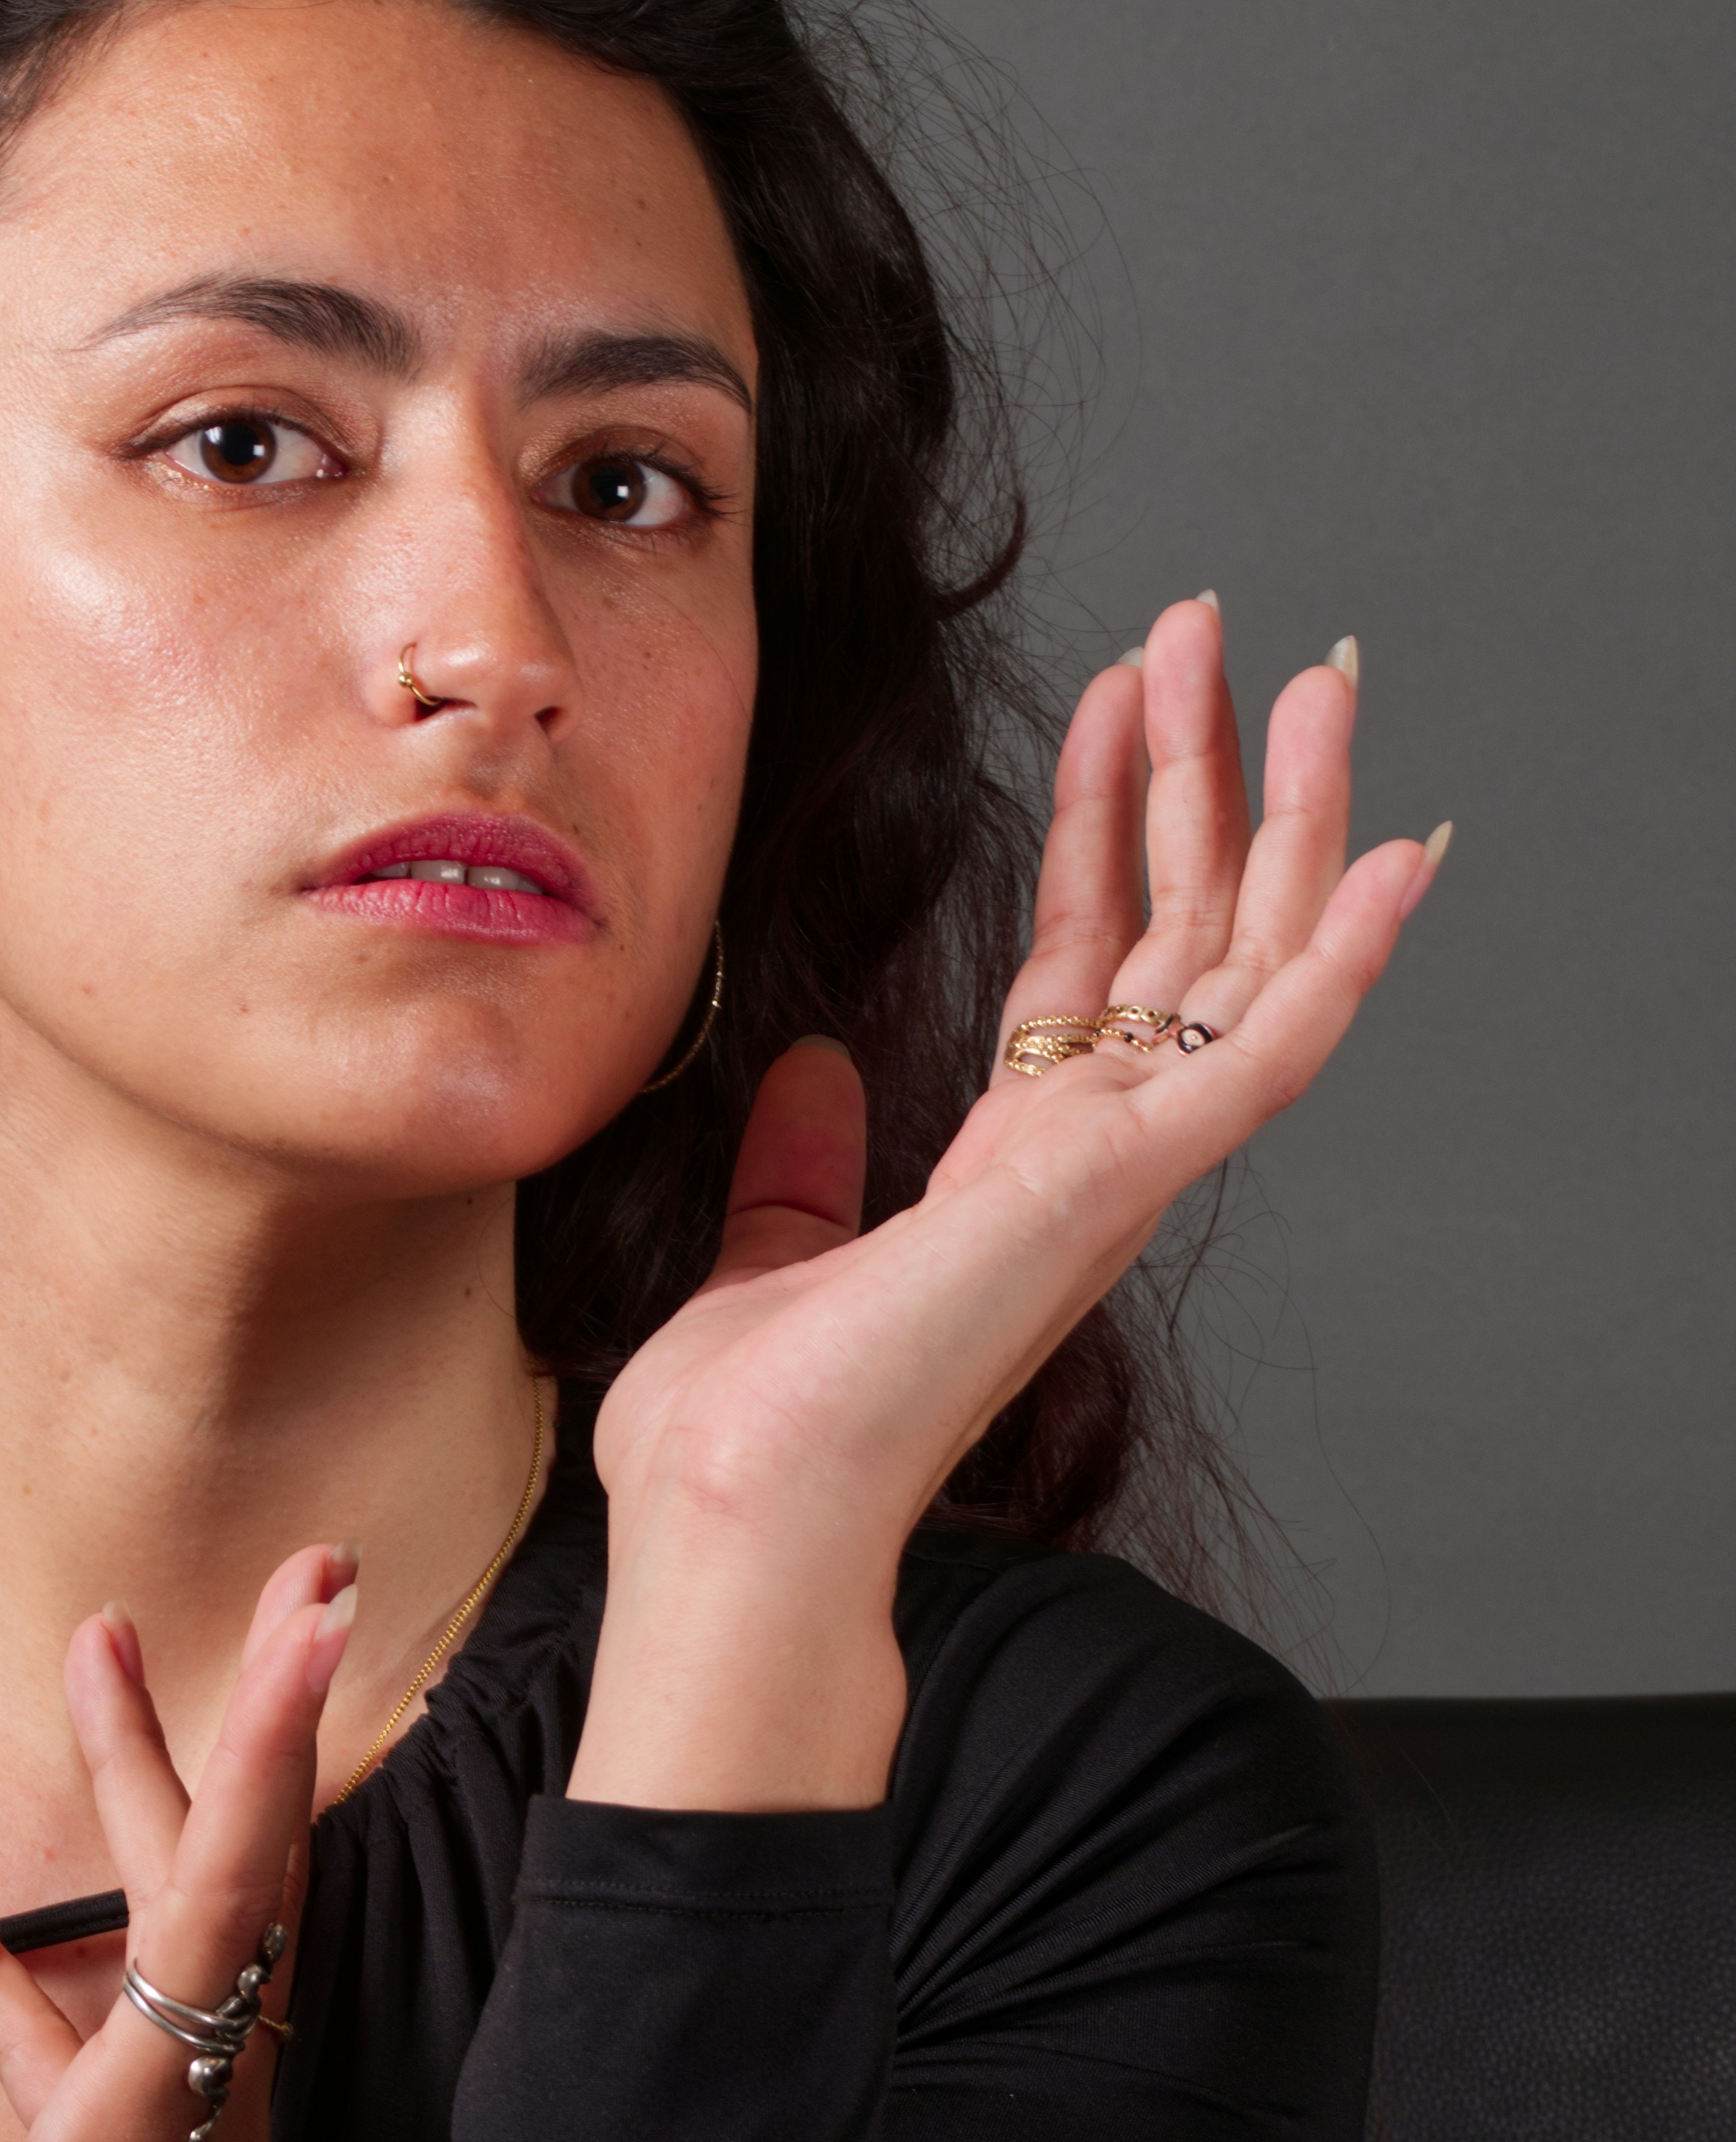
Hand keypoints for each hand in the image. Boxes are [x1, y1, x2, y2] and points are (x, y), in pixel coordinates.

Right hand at [0, 1546, 354, 2141]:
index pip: (220, 1910)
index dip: (258, 1749)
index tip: (312, 1619)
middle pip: (230, 1894)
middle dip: (234, 1728)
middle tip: (286, 1579)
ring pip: (169, 1951)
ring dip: (129, 1811)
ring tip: (88, 1666)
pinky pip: (92, 2039)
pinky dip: (30, 1952)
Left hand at [575, 602, 1442, 1808]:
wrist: (739, 1509)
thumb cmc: (746, 1429)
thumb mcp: (765, 1249)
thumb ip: (801, 1163)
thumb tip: (804, 1067)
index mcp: (1010, 1172)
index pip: (1088, 965)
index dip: (1109, 828)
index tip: (1118, 705)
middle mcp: (1086, 1164)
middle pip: (1180, 931)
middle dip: (1201, 773)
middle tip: (1213, 632)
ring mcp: (1119, 1173)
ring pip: (1244, 958)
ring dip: (1286, 812)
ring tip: (1312, 674)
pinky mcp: (1128, 1183)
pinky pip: (1270, 1050)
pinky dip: (1344, 953)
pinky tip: (1403, 854)